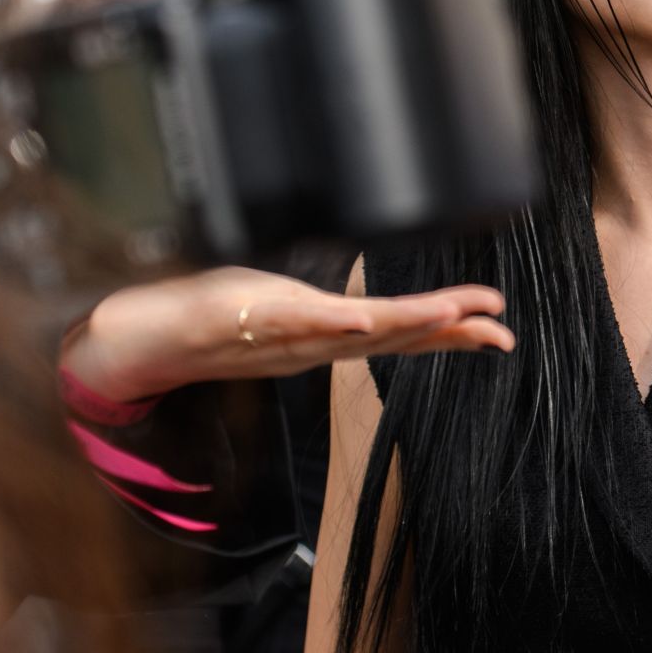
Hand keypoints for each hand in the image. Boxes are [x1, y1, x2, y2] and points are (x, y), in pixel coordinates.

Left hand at [62, 266, 511, 402]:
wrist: (151, 338)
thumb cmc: (217, 318)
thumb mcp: (283, 308)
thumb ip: (324, 314)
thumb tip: (359, 310)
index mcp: (330, 337)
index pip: (403, 333)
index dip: (453, 333)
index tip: (499, 330)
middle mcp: (317, 344)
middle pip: (395, 335)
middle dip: (450, 331)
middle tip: (499, 329)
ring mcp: (287, 335)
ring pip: (357, 332)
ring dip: (407, 324)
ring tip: (452, 311)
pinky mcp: (252, 320)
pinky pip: (297, 325)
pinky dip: (332, 325)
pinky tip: (361, 318)